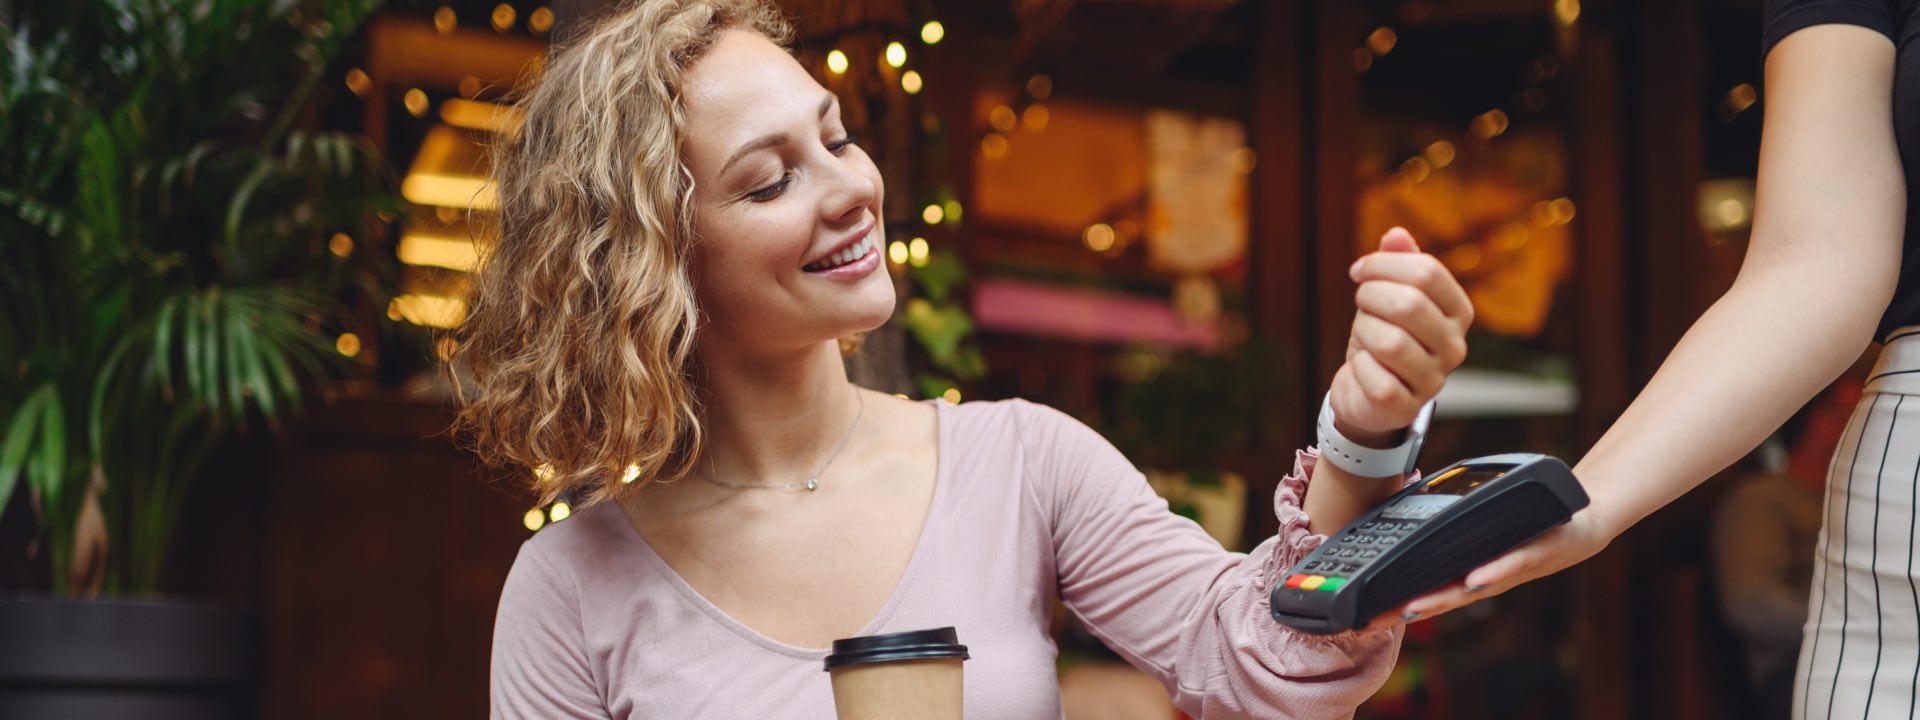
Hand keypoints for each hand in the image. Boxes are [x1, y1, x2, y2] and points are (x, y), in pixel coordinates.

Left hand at [1329, 227, 1472, 442]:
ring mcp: (1434, 380)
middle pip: (1409, 303)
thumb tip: (1395, 235)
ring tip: (1362, 334)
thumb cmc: (1383, 333)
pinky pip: (1376, 379)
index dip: (1384, 264)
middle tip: (1360, 301)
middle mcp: (1455, 347)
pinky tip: (1362, 366)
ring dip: (1363, 330)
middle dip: (1370, 295)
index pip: (1427, 272)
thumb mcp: (1389, 293)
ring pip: (1390, 342)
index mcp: (1459, 312)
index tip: (1359, 271)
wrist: (1370, 392)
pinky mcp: (1406, 407)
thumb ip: (1397, 262)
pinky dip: (1359, 366)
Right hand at [1364, 497, 1623, 628]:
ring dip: (1442, 599)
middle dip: (1405, 609)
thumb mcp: (1488, 525)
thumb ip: (1456, 525)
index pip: (1427, 588)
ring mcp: (1510, 566)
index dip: (1395, 603)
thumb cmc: (1533, 525)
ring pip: (1471, 588)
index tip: (1363, 615)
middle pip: (1441, 597)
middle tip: (1373, 620)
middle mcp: (1487, 576)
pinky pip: (1512, 562)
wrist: (1587, 520)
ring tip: (1413, 607)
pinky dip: (1493, 572)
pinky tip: (1473, 579)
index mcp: (1471, 569)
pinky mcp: (1538, 551)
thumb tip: (1415, 511)